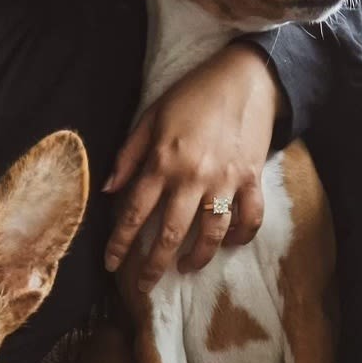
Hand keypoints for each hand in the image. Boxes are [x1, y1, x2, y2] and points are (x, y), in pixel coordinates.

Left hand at [103, 42, 284, 291]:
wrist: (246, 77)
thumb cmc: (192, 95)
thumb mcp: (151, 117)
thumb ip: (129, 156)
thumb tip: (109, 190)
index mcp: (163, 162)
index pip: (134, 213)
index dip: (121, 243)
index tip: (112, 265)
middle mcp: (193, 177)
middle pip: (170, 233)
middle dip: (154, 265)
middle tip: (145, 284)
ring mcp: (225, 181)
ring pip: (210, 233)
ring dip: (197, 257)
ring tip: (185, 267)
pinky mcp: (252, 179)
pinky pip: (249, 218)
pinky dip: (241, 236)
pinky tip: (229, 244)